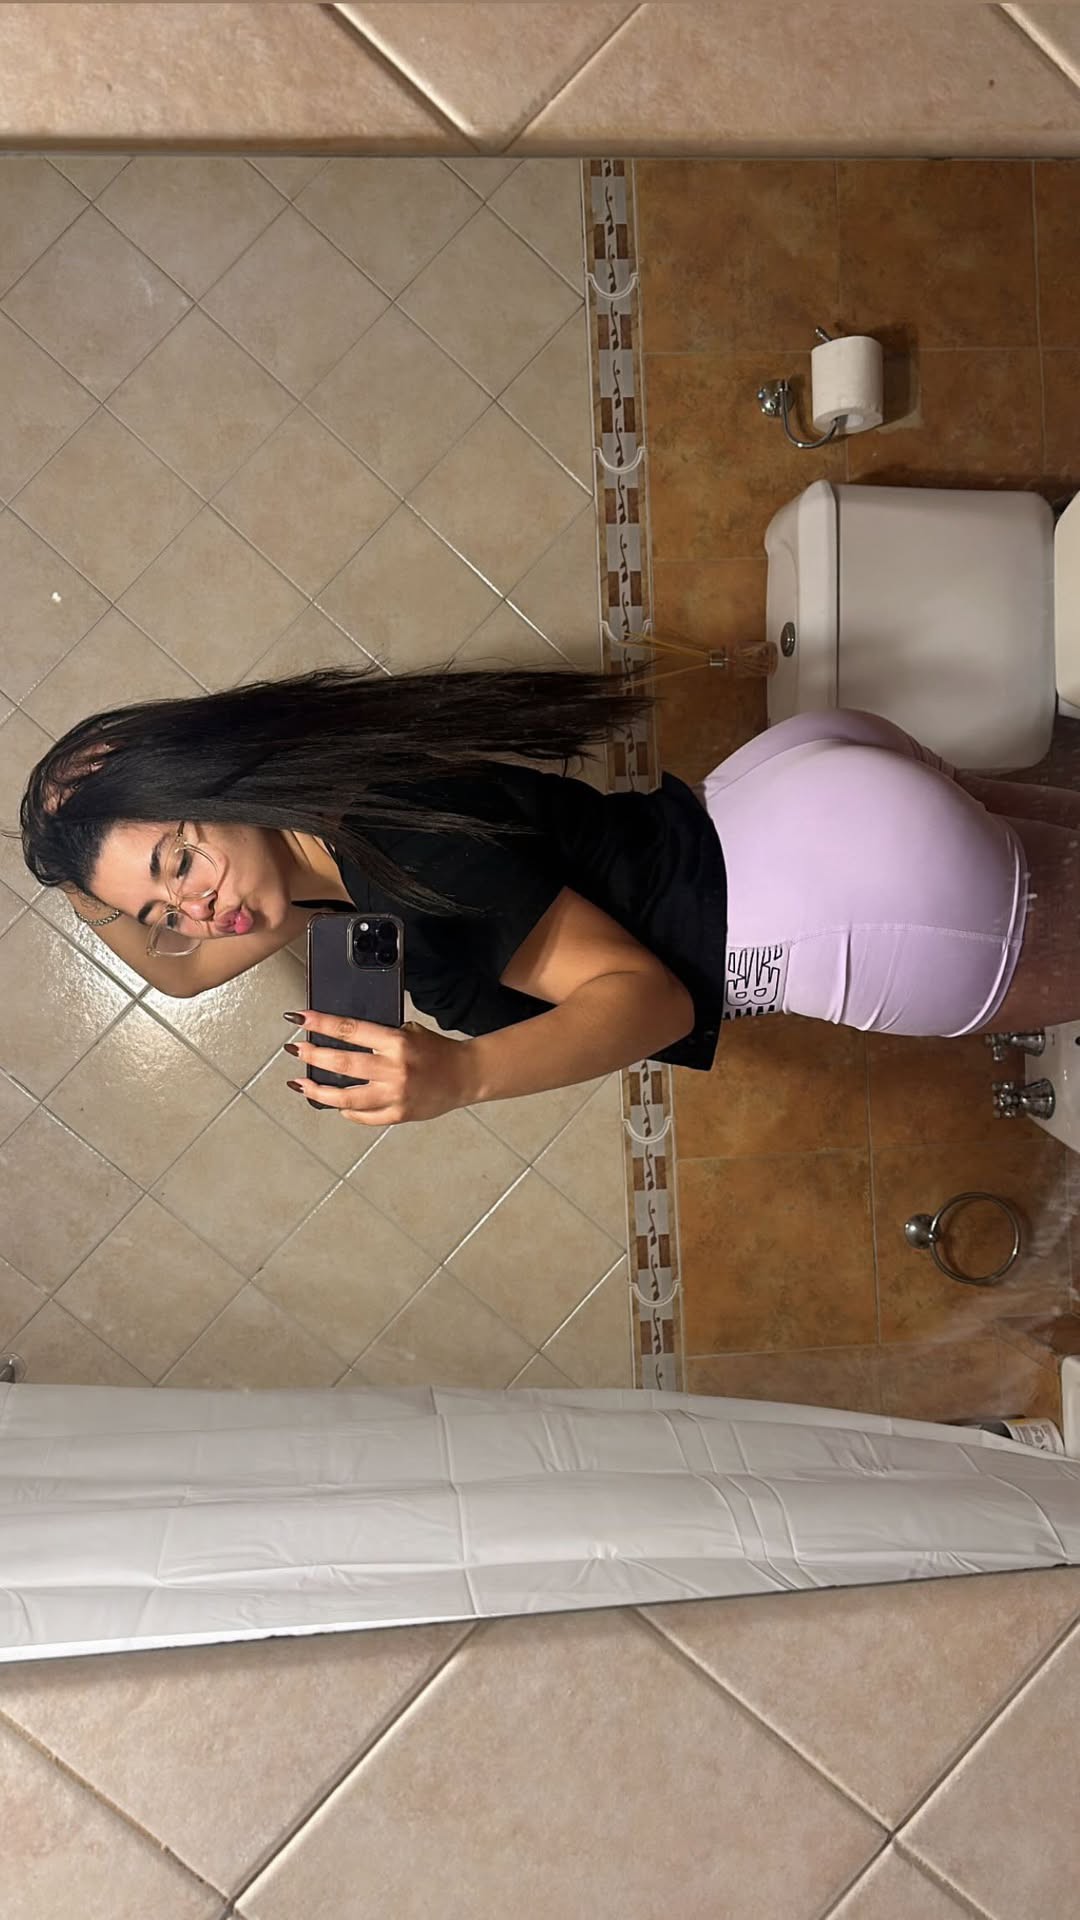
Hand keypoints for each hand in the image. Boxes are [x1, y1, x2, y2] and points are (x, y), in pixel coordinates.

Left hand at [286, 1013, 476, 1125]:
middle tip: (296, 1050)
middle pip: (343, 1063)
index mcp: (397, 1043)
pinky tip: (336, 1106)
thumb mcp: (410, 1032)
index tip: (301, 1018)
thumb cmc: (436, 1051)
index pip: (351, 1030)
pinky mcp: (399, 1114)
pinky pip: (366, 1117)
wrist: (466, 1076)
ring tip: (302, 1085)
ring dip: (320, 1091)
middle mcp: (394, 1070)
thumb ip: (381, 1036)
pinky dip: (348, 1112)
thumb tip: (345, 1036)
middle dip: (314, 1056)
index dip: (322, 1023)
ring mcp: (395, 1095)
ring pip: (348, 1098)